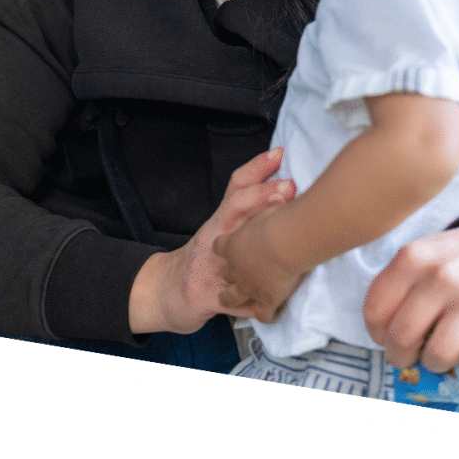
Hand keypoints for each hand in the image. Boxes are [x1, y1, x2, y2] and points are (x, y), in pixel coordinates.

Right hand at [128, 147, 295, 334]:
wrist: (169, 291)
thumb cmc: (204, 257)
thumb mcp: (223, 229)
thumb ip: (249, 213)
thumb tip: (289, 191)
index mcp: (222, 220)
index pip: (237, 186)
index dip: (257, 168)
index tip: (278, 153)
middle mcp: (216, 236)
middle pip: (236, 207)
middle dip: (263, 196)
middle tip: (288, 187)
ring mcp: (211, 264)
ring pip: (234, 250)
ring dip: (258, 245)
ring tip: (282, 243)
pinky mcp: (209, 294)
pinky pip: (233, 299)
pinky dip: (252, 304)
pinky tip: (272, 305)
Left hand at [363, 221, 458, 377]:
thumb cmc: (454, 258)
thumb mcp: (420, 255)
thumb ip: (397, 287)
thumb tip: (385, 337)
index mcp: (414, 257)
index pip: (376, 311)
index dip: (377, 334)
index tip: (385, 337)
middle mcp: (444, 274)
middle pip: (403, 337)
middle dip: (400, 356)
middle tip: (408, 355)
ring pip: (440, 354)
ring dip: (435, 364)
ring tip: (439, 355)